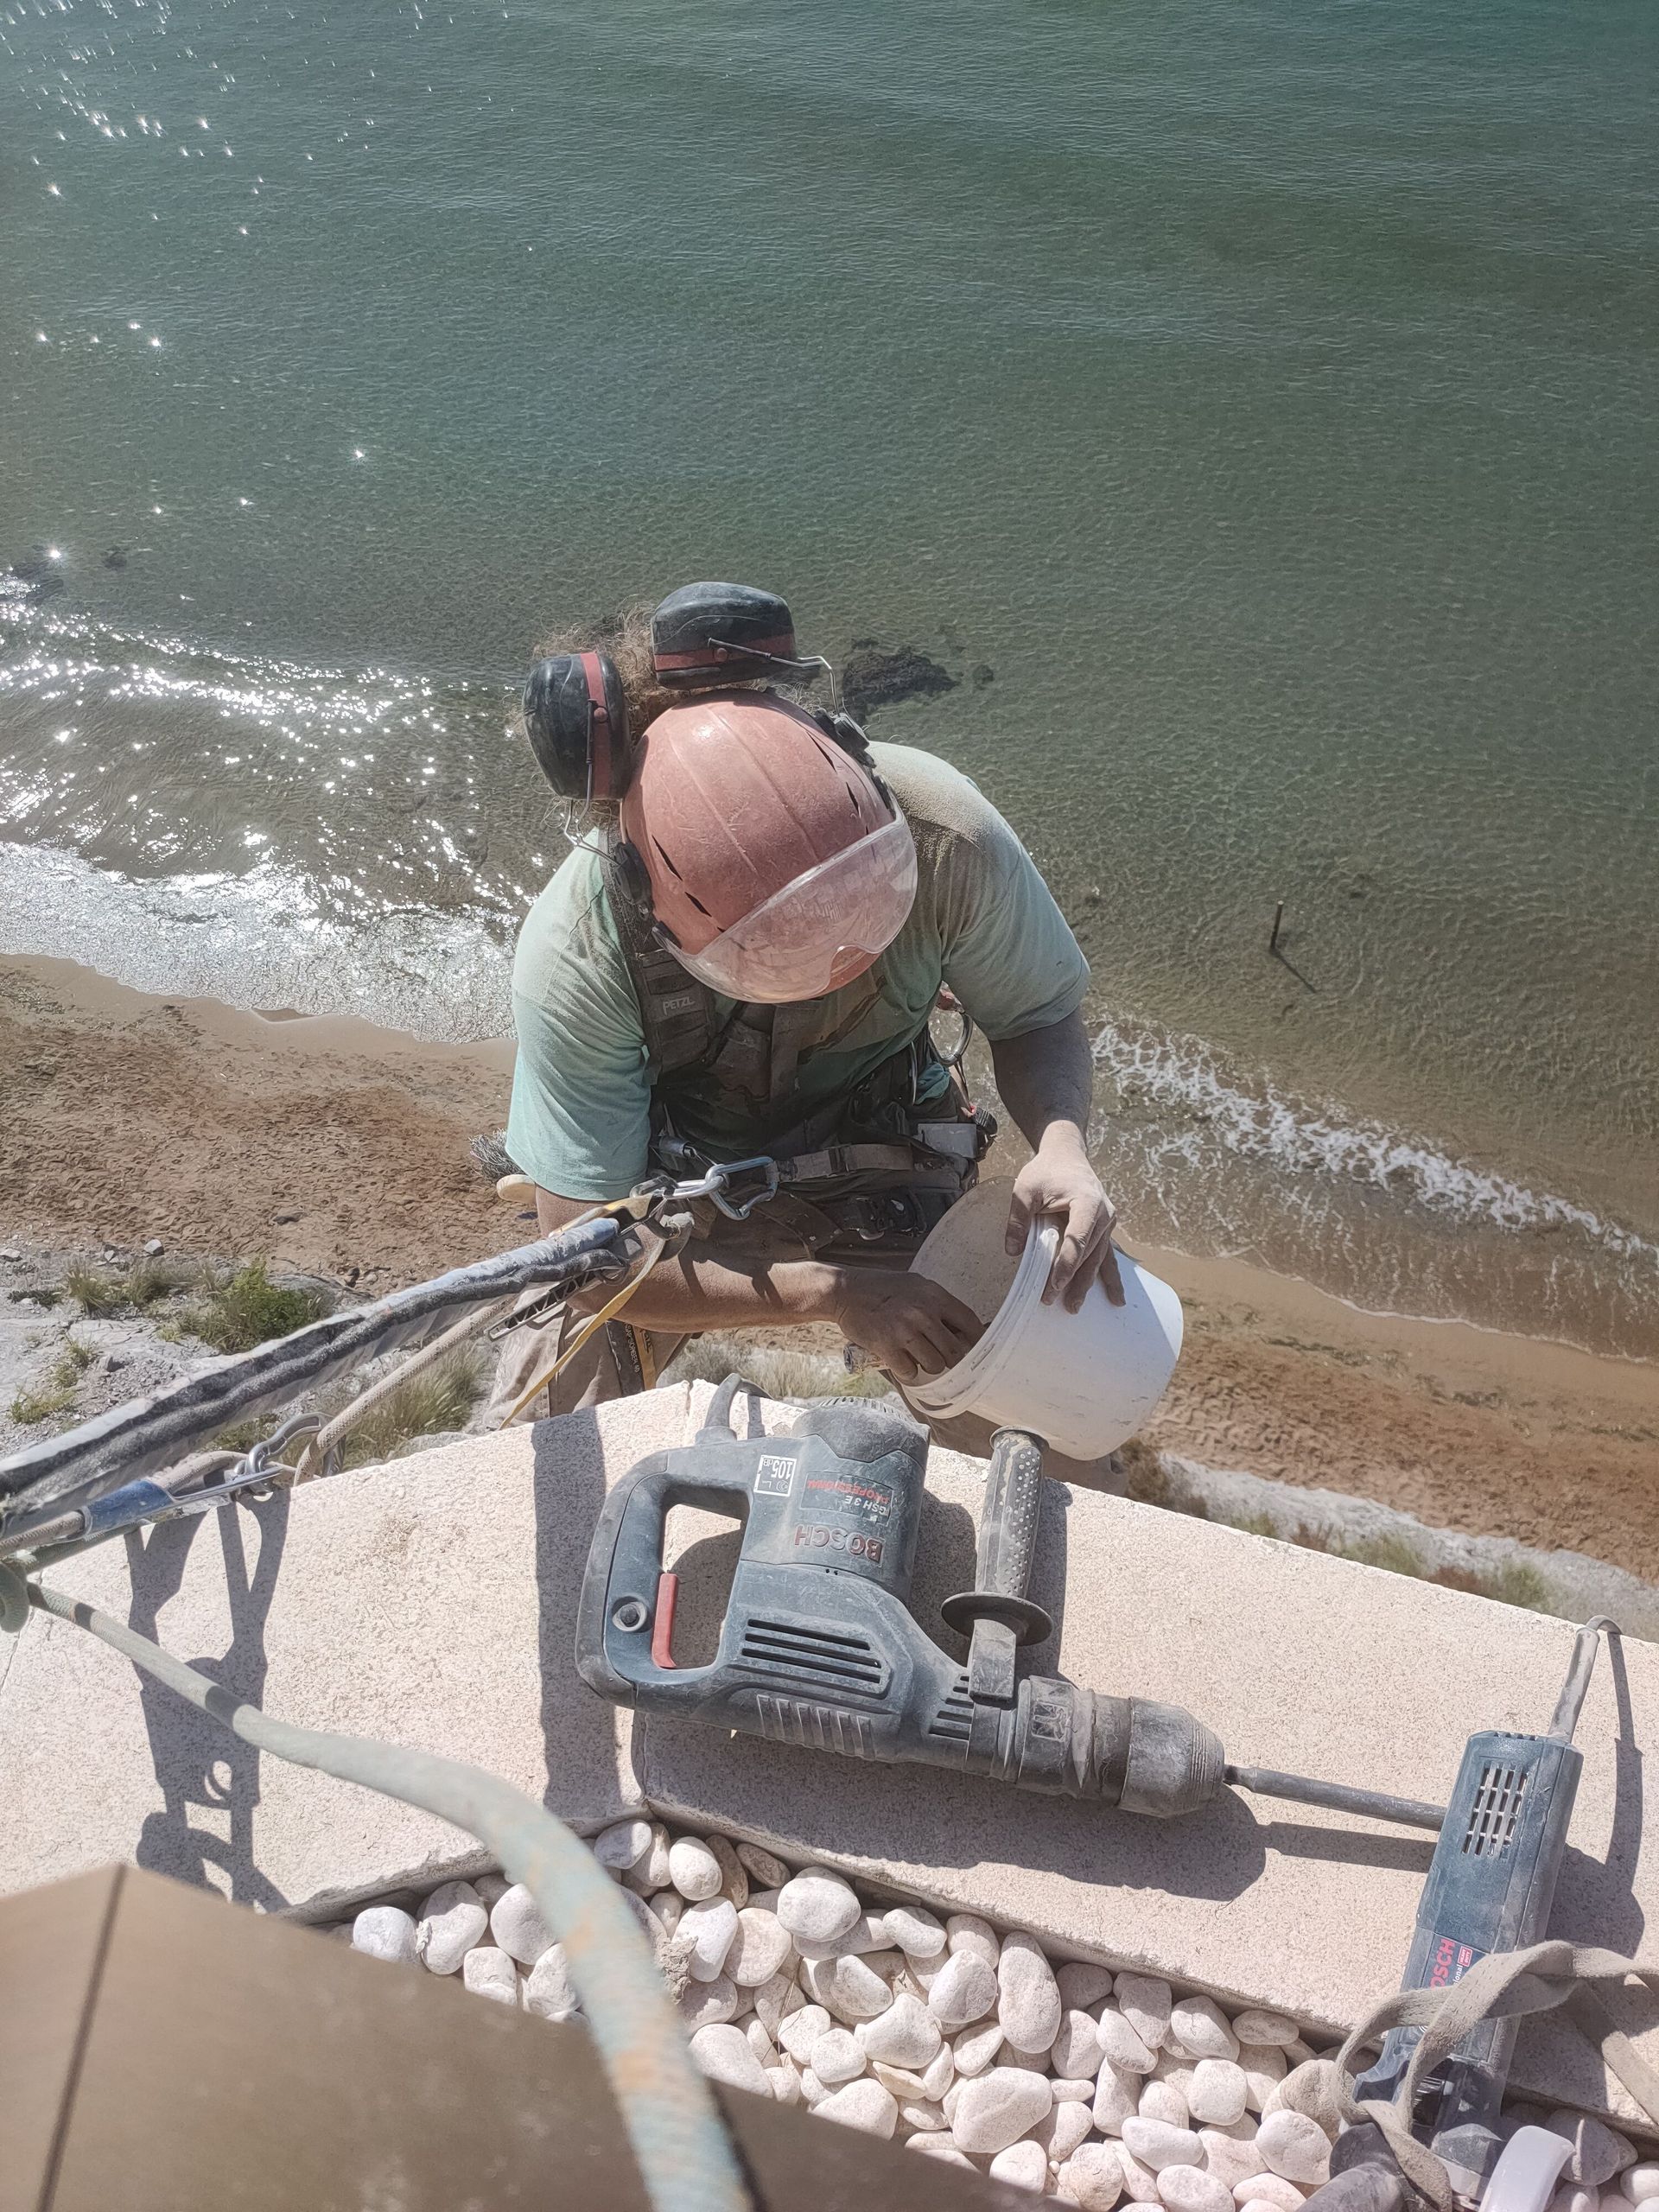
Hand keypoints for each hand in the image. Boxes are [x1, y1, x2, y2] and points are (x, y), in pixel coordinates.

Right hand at [832, 1269, 983, 1383]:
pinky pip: (910, 1372)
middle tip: (938, 1354)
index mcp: (935, 1295)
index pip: (970, 1323)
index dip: (976, 1341)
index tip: (976, 1350)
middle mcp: (923, 1313)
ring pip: (935, 1365)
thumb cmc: (882, 1288)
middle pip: (956, 1351)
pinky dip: (906, 1370)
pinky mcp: (887, 1347)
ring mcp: (905, 1331)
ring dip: (927, 1365)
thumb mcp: (916, 1285)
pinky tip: (899, 1358)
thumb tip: (963, 1327)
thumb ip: (939, 1304)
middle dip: (950, 1358)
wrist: (845, 1291)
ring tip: (915, 1354)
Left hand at [1006, 1128, 1123, 1310]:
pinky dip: (1109, 1277)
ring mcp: (1108, 1223)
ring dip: (1088, 1284)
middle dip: (1072, 1281)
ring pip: (1098, 1258)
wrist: (1067, 1154)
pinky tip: (1116, 1298)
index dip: (1065, 1265)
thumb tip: (1012, 1251)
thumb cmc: (1046, 1170)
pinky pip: (1107, 1255)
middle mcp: (1104, 1214)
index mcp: (1087, 1202)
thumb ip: (1018, 1218)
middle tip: (1055, 1303)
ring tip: (1076, 1307)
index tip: (1053, 1286)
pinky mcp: (1105, 1228)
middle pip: (1088, 1254)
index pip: (1076, 1240)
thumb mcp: (1025, 1188)